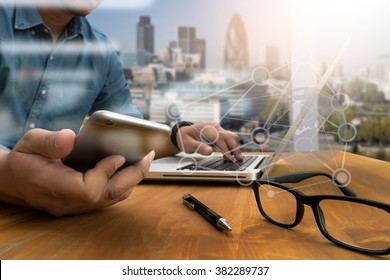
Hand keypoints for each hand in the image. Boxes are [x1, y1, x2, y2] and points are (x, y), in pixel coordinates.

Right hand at [0, 128, 153, 215]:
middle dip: (132, 176)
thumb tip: (71, 137)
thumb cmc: (21, 160)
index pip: (89, 190)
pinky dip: (121, 184)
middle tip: (148, 157)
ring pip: (110, 199)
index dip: (106, 174)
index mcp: (54, 187)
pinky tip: (128, 170)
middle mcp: (68, 201)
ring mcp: (75, 205)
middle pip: (108, 196)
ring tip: (144, 162)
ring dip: (130, 181)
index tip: (118, 156)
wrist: (11, 180)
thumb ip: (49, 141)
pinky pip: (106, 198)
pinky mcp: (80, 203)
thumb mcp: (30, 143)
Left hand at [175, 122, 242, 160]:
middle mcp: (214, 127)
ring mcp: (218, 129)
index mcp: (206, 128)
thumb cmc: (185, 138)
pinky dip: (232, 146)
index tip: (229, 158)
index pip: (219, 137)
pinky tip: (232, 155)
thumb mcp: (188, 144)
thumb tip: (210, 152)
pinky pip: (229, 139)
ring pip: (231, 136)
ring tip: (237, 158)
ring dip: (235, 147)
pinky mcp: (220, 133)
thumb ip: (198, 147)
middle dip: (235, 148)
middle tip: (239, 159)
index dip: (225, 148)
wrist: (184, 133)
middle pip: (229, 136)